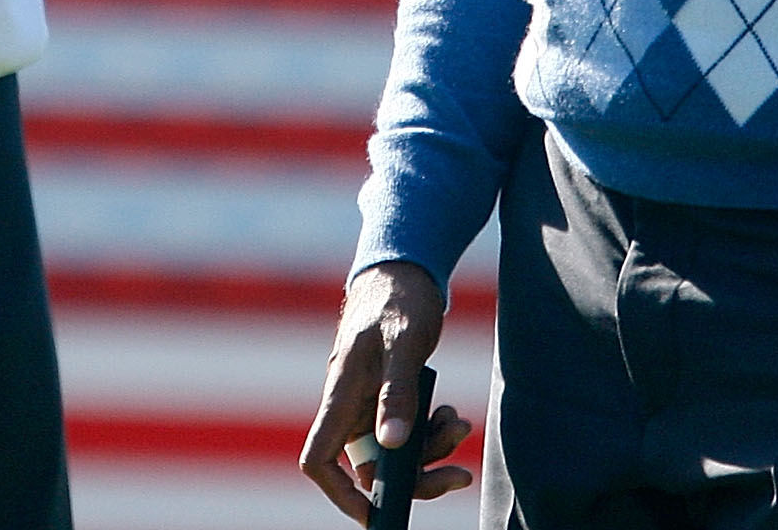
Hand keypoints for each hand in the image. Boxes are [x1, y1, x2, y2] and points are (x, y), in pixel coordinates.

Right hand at [301, 261, 476, 518]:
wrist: (403, 272)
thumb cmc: (396, 300)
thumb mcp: (402, 342)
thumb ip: (397, 392)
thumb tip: (394, 444)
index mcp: (340, 394)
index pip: (320, 459)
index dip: (340, 493)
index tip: (375, 512)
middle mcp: (350, 406)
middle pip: (370, 468)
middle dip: (413, 478)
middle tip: (457, 474)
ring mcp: (369, 404)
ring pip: (394, 453)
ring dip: (430, 451)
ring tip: (458, 426)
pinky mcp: (389, 398)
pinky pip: (407, 432)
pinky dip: (432, 432)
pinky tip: (450, 415)